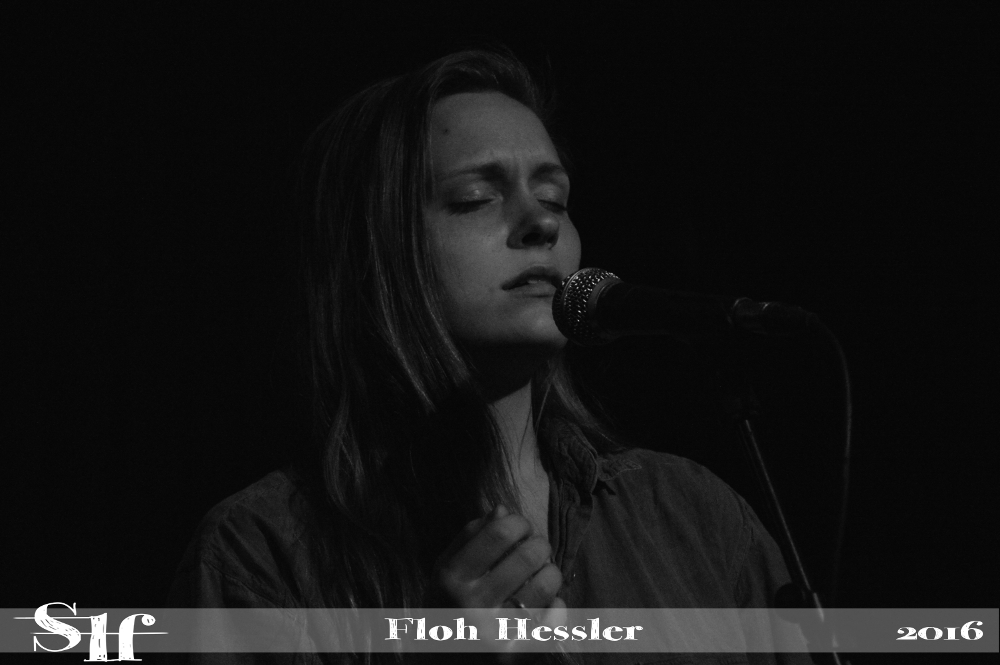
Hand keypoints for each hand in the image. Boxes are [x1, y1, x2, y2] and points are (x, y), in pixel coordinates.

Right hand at [432, 505, 567, 660]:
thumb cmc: (445, 611)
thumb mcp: (444, 572)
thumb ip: (469, 538)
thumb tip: (503, 510)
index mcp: (451, 578)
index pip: (499, 532)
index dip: (519, 523)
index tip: (521, 528)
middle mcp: (472, 605)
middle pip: (528, 554)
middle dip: (540, 545)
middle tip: (536, 550)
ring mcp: (496, 632)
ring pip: (546, 585)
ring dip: (551, 572)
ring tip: (542, 575)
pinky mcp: (516, 655)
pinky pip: (554, 618)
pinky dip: (556, 605)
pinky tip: (546, 605)